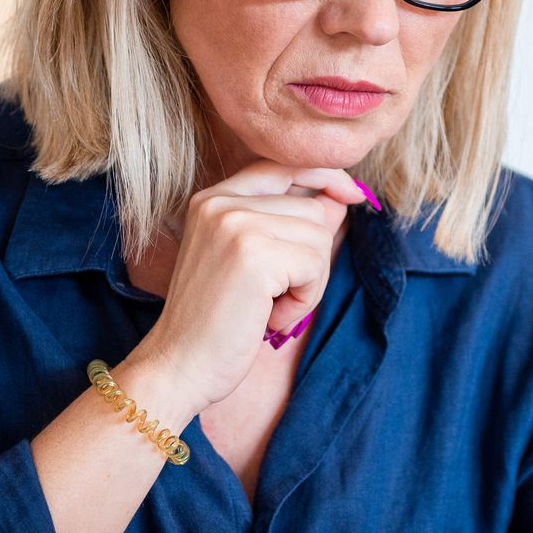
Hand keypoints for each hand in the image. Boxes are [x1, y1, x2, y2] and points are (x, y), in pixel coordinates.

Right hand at [127, 162, 367, 406]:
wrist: (179, 366)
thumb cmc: (216, 322)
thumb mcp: (254, 264)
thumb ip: (290, 226)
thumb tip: (341, 200)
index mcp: (212, 199)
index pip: (283, 166)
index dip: (324, 176)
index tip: (352, 195)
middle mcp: (220, 202)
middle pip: (310, 209)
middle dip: (309, 259)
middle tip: (273, 295)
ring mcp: (235, 224)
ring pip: (318, 236)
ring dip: (308, 282)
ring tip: (268, 306)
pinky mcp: (254, 254)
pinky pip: (315, 265)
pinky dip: (304, 299)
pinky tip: (270, 316)